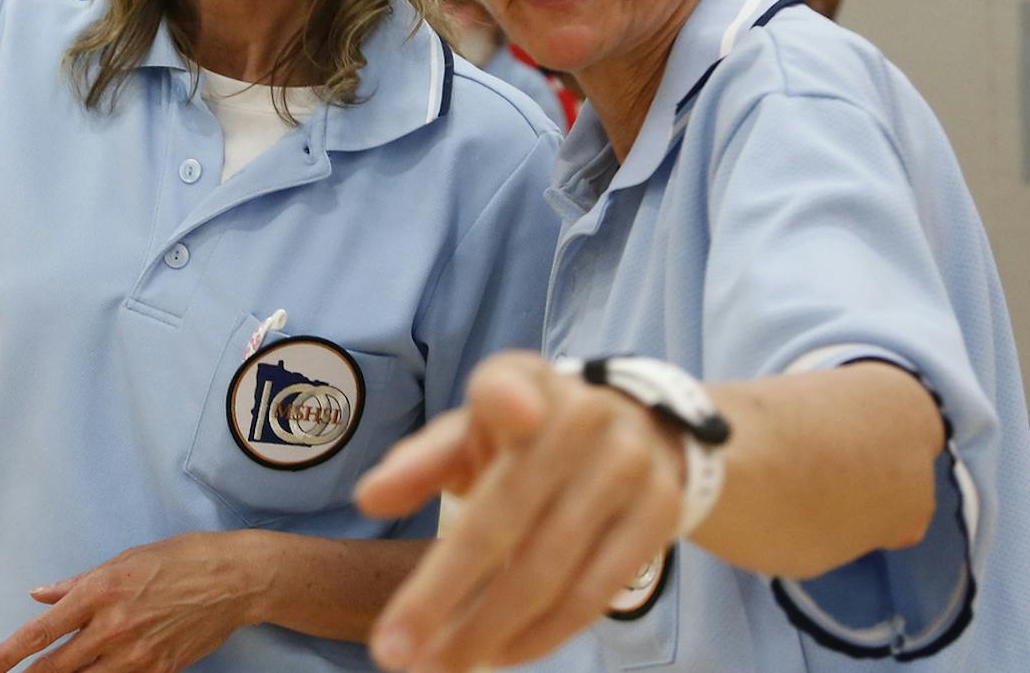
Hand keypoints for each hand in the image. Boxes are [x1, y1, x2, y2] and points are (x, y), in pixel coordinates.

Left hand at [0, 531, 267, 672]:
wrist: (234, 579)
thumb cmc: (179, 559)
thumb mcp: (123, 560)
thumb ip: (77, 584)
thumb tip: (39, 595)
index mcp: (99, 593)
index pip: (40, 632)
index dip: (6, 655)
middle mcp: (113, 627)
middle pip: (55, 668)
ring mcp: (137, 654)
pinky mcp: (159, 671)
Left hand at [353, 351, 683, 671]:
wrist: (640, 429)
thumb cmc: (526, 436)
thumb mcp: (471, 433)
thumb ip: (420, 464)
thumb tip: (369, 498)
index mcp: (521, 384)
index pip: (507, 391)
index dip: (510, 401)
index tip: (513, 414)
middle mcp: (582, 417)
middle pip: (504, 518)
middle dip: (442, 595)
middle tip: (394, 653)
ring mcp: (628, 466)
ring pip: (550, 569)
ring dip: (487, 631)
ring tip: (438, 666)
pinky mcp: (659, 513)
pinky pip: (595, 592)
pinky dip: (542, 634)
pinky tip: (499, 656)